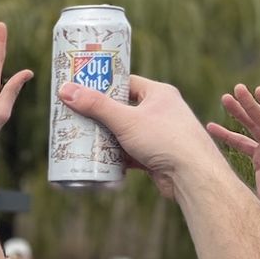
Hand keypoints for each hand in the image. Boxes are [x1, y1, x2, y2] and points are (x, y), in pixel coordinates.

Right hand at [57, 76, 225, 197]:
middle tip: (76, 115)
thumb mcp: (126, 120)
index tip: (82, 89)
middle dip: (101, 115)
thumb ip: (96, 105)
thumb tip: (65, 90)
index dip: (104, 85)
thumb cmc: (166, 140)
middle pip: (123, 109)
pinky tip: (99, 159)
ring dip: (107, 137)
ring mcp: (160, 135)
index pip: (126, 83)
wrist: (194, 176)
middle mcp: (162, 111)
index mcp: (159, 93)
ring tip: (81, 137)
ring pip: (126, 133)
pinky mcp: (157, 156)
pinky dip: (117, 156)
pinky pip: (131, 153)